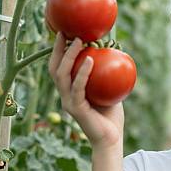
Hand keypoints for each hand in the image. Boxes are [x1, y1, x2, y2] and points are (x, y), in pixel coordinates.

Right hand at [48, 32, 124, 149]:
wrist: (111, 139)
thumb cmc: (111, 117)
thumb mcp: (109, 92)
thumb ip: (107, 77)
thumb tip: (115, 54)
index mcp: (70, 92)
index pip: (59, 68)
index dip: (59, 51)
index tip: (65, 32)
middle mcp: (65, 96)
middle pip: (55, 68)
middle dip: (58, 49)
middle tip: (66, 31)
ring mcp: (68, 102)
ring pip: (62, 75)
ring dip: (70, 56)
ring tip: (79, 41)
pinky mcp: (76, 109)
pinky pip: (78, 87)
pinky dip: (83, 73)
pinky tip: (91, 60)